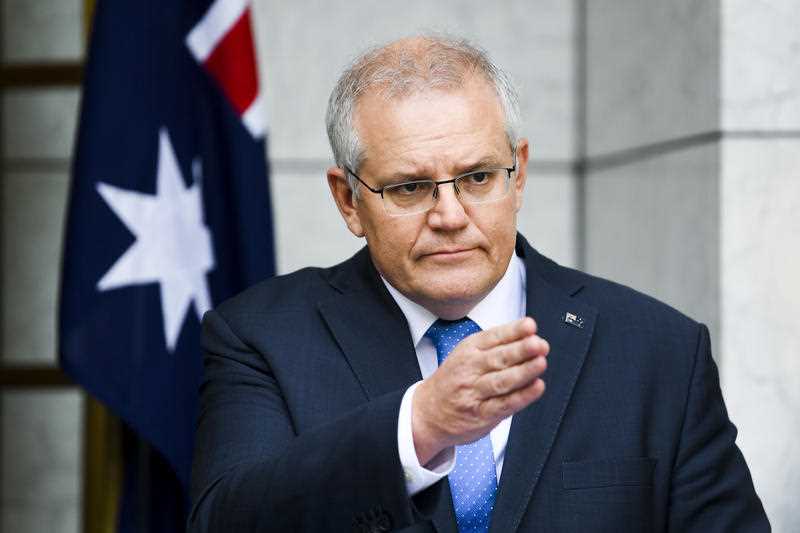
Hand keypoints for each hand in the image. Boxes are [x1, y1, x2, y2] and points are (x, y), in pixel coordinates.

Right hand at [411, 317, 547, 464]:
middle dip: (520, 350)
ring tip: (541, 362)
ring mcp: (474, 393)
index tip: (530, 326)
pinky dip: (522, 396)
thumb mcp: (466, 354)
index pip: (493, 337)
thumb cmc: (453, 380)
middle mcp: (470, 370)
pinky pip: (504, 404)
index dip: (513, 331)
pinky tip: (536, 387)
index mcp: (468, 350)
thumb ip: (495, 345)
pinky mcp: (481, 415)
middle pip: (498, 358)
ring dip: (523, 372)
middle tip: (539, 344)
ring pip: (501, 381)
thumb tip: (529, 334)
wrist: (427, 412)